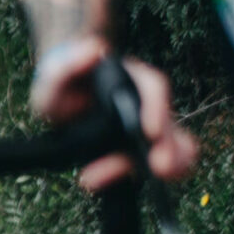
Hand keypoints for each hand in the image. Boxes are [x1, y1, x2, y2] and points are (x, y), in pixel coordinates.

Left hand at [30, 39, 198, 190]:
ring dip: (173, 163)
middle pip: (170, 123)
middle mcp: (147, 104)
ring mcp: (148, 129)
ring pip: (178, 145)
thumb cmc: (62, 85)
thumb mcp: (55, 74)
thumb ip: (68, 65)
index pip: (154, 88)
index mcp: (132, 79)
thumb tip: (93, 49)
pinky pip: (164, 162)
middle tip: (158, 167)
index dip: (156, 108)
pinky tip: (136, 184)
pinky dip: (163, 174)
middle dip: (169, 147)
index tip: (148, 130)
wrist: (63, 101)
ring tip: (155, 179)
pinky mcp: (141, 151)